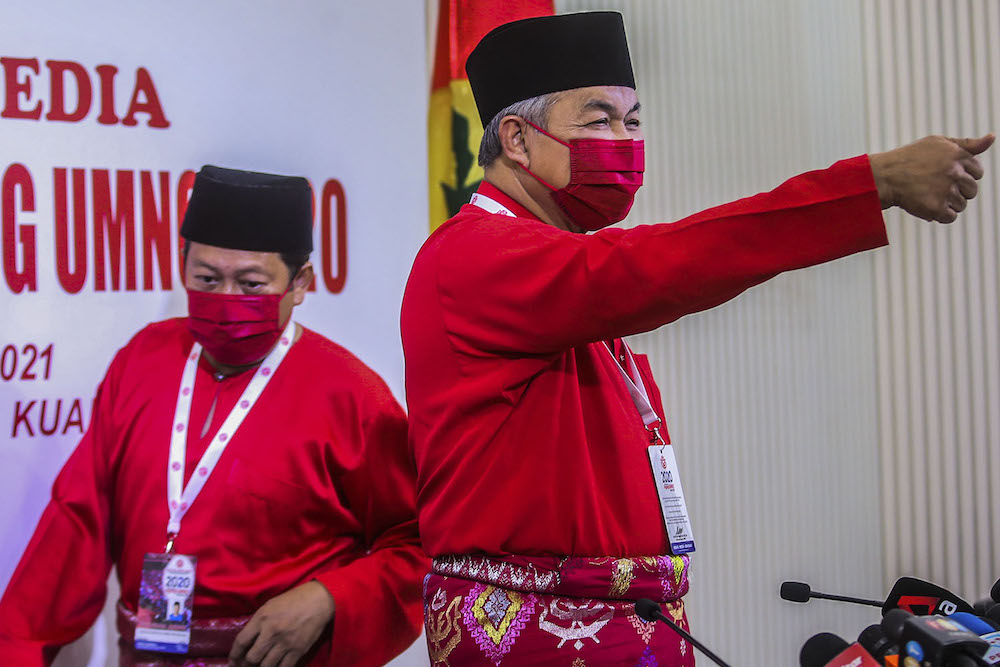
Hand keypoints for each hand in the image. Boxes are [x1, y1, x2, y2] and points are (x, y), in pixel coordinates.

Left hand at [229, 580, 334, 666]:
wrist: (319, 600)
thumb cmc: (294, 600)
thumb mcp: (270, 605)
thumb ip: (258, 622)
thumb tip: (248, 641)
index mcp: (262, 618)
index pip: (241, 641)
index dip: (234, 655)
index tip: (233, 662)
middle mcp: (271, 632)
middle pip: (252, 658)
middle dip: (247, 665)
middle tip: (247, 666)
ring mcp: (285, 642)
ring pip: (266, 666)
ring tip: (261, 666)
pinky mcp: (298, 650)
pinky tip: (276, 666)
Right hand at [870, 133, 993, 222]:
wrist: (884, 176)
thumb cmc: (909, 158)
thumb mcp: (938, 142)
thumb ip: (967, 143)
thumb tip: (991, 138)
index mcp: (958, 155)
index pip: (977, 172)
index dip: (963, 175)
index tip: (947, 176)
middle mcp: (954, 172)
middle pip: (972, 190)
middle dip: (957, 191)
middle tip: (936, 187)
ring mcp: (946, 190)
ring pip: (962, 205)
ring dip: (948, 204)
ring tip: (930, 195)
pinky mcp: (936, 207)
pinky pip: (950, 217)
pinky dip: (940, 215)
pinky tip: (928, 205)